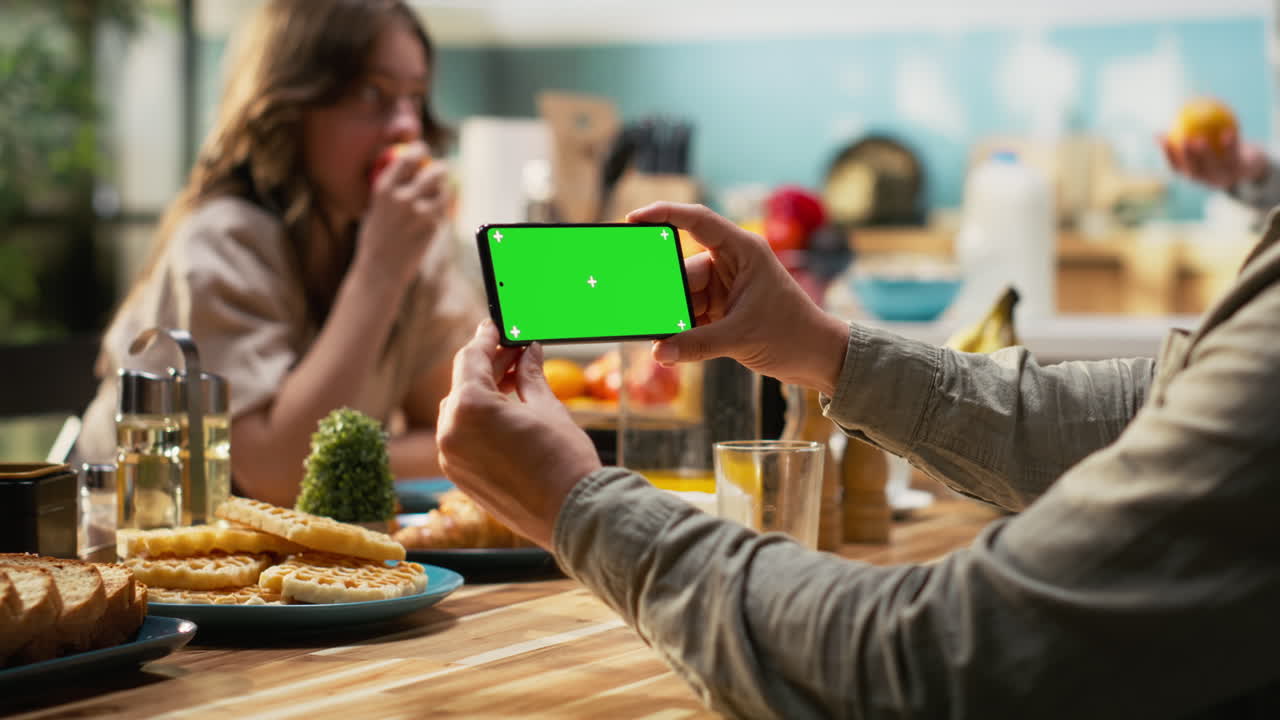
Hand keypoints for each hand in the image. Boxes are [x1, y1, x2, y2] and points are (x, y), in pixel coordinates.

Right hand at [357, 142, 449, 285]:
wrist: (380, 271)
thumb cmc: (375, 240)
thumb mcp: (374, 209)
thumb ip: (390, 191)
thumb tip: (404, 170)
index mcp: (384, 189)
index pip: (408, 158)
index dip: (419, 151)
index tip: (424, 151)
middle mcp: (403, 197)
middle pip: (435, 171)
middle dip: (441, 169)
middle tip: (441, 171)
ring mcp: (421, 212)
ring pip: (445, 191)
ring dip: (444, 191)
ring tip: (436, 198)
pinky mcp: (433, 227)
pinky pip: (443, 211)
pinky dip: (441, 211)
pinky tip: (431, 219)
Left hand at [436, 321, 602, 548]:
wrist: (573, 516)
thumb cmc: (565, 461)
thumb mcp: (547, 408)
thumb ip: (529, 376)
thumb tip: (526, 353)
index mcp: (469, 408)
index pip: (470, 358)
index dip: (486, 338)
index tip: (496, 327)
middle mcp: (450, 432)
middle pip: (463, 385)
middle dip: (488, 367)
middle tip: (517, 354)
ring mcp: (451, 458)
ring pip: (459, 412)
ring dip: (483, 395)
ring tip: (516, 385)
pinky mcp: (459, 477)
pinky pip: (462, 438)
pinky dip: (479, 422)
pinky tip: (506, 416)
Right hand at [626, 202, 849, 395]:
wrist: (818, 358)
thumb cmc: (793, 335)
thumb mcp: (742, 337)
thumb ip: (696, 344)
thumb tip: (659, 351)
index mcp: (743, 251)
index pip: (698, 221)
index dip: (664, 214)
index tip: (633, 219)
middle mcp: (732, 264)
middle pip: (684, 270)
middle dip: (666, 291)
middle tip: (644, 308)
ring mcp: (726, 288)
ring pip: (684, 296)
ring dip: (674, 317)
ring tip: (660, 337)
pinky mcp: (723, 311)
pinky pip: (691, 315)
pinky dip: (681, 329)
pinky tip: (669, 345)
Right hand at [1160, 130, 1268, 189]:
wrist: (1251, 163)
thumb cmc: (1223, 149)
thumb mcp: (1207, 141)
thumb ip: (1192, 131)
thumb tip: (1175, 111)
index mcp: (1194, 174)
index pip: (1175, 166)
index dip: (1166, 152)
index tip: (1161, 135)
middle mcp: (1206, 180)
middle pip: (1193, 171)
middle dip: (1186, 157)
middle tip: (1183, 139)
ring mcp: (1224, 178)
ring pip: (1213, 166)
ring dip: (1206, 153)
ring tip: (1201, 138)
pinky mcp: (1241, 172)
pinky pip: (1234, 157)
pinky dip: (1231, 145)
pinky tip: (1229, 131)